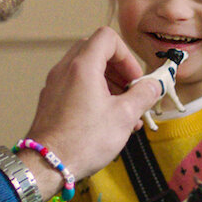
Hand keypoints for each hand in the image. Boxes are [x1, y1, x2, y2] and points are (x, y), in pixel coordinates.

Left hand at [19, 27, 160, 197]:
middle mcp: (65, 69)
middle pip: (95, 51)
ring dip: (108, 82)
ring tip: (124, 112)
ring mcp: (54, 84)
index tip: (135, 80)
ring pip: (85, 69)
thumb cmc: (84, 141)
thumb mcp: (124, 117)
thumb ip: (143, 95)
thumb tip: (155, 85)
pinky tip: (106, 120)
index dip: (126, 55)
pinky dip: (93, 92)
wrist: (46, 164)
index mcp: (83, 66)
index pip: (107, 37)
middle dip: (118, 69)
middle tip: (131, 92)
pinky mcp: (50, 100)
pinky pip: (75, 85)